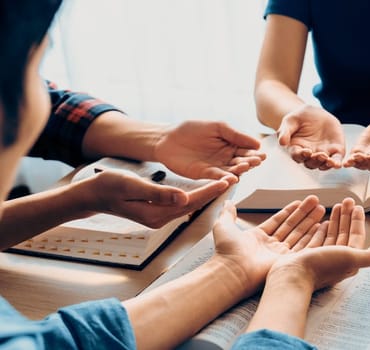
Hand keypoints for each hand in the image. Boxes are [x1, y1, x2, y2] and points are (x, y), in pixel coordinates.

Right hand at [73, 170, 232, 227]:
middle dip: (214, 193)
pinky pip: (182, 204)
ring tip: (225, 183)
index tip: (226, 182)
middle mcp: (160, 219)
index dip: (209, 191)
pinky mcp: (158, 212)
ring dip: (207, 195)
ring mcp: (160, 217)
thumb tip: (183, 198)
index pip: (190, 202)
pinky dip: (196, 195)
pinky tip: (205, 188)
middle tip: (234, 180)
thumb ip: (158, 193)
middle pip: (194, 206)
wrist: (93, 194)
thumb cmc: (108, 187)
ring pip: (190, 206)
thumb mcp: (131, 185)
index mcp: (156, 214)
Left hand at [154, 120, 265, 182]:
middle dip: (249, 162)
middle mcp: (226, 158)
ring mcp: (216, 167)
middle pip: (242, 162)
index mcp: (231, 145)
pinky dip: (225, 178)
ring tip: (244, 167)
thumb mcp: (217, 127)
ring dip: (239, 170)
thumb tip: (257, 143)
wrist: (167, 138)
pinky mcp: (204, 175)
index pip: (247, 150)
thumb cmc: (192, 129)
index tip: (261, 154)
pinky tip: (232, 178)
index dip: (254, 153)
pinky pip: (217, 177)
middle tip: (255, 161)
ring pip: (232, 170)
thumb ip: (236, 134)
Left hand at [211, 195, 326, 293]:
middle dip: (304, 213)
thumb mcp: (224, 225)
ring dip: (311, 221)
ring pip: (300, 234)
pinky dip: (314, 236)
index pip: (278, 221)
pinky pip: (304, 247)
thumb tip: (228, 201)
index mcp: (258, 237)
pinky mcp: (288, 262)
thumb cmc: (227, 251)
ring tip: (323, 208)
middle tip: (316, 201)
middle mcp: (271, 246)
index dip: (289, 211)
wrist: (233, 271)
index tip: (299, 202)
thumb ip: (228, 213)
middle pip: (292, 226)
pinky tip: (321, 225)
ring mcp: (280, 254)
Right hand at [267, 197, 369, 290]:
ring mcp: (322, 259)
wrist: (292, 275)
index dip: (357, 221)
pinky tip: (322, 222)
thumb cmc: (321, 266)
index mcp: (349, 260)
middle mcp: (337, 260)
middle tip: (346, 201)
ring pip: (332, 236)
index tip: (356, 206)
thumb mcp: (351, 258)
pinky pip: (318, 240)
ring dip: (335, 221)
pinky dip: (322, 230)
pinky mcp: (308, 257)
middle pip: (344, 234)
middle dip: (347, 217)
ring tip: (336, 207)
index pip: (356, 236)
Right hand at [278, 105, 345, 169]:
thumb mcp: (290, 121)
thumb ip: (285, 131)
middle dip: (315, 161)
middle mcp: (309, 154)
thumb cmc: (300, 117)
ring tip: (328, 160)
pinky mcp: (335, 150)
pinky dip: (337, 163)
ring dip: (326, 164)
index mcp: (297, 148)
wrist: (316, 113)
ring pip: (323, 164)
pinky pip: (336, 159)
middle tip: (319, 155)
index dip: (301, 155)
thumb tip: (282, 142)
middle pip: (310, 163)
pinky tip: (337, 164)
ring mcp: (322, 153)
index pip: (297, 155)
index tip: (306, 151)